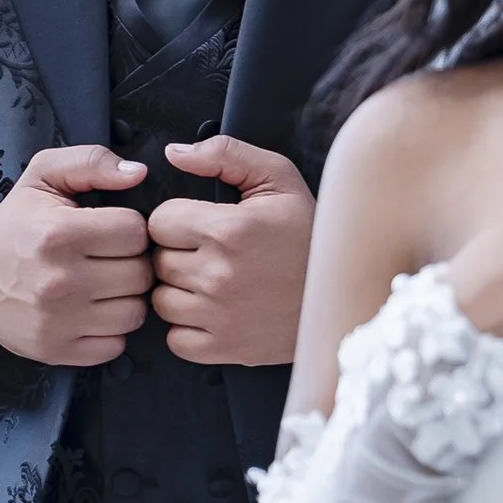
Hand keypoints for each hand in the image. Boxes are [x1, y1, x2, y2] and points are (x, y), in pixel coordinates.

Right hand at [0, 146, 152, 366]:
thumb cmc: (16, 223)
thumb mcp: (44, 176)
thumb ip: (91, 162)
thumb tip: (137, 172)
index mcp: (59, 234)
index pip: (135, 232)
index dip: (129, 228)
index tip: (110, 230)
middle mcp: (59, 281)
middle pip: (140, 274)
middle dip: (131, 262)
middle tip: (108, 258)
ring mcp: (58, 321)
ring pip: (134, 312)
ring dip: (125, 297)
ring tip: (103, 284)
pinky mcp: (56, 350)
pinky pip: (116, 345)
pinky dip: (111, 330)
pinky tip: (92, 311)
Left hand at [149, 135, 317, 366]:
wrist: (344, 293)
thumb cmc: (309, 233)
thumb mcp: (278, 179)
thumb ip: (224, 154)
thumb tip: (173, 154)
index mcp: (228, 229)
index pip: (159, 222)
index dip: (178, 221)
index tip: (203, 226)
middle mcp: (218, 275)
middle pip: (158, 261)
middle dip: (179, 255)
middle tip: (214, 255)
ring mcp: (219, 316)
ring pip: (161, 300)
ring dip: (180, 292)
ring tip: (214, 284)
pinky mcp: (223, 348)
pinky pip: (176, 339)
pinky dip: (188, 328)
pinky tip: (215, 313)